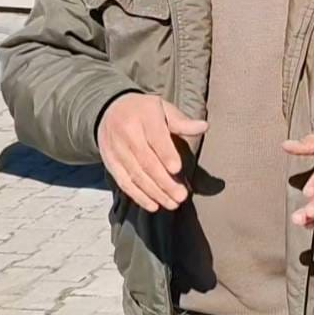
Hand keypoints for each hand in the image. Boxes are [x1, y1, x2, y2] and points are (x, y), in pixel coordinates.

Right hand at [97, 93, 206, 212]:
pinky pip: (124, 182)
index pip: (155, 137)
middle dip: (164, 181)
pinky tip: (153, 205)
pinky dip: (138, 196)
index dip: (166, 154)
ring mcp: (116, 150)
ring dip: (154, 192)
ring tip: (172, 204)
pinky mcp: (110, 163)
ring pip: (135, 175)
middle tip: (182, 196)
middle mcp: (127, 133)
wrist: (109, 110)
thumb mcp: (164, 109)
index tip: (177, 169)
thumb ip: (182, 122)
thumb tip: (204, 126)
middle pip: (146, 161)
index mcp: (144, 116)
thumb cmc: (145, 111)